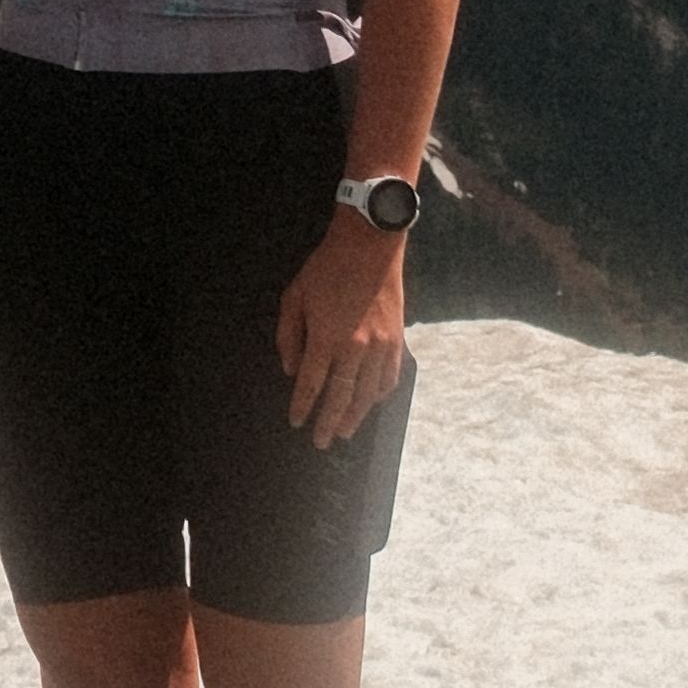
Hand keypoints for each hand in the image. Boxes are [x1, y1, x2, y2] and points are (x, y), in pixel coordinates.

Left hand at [275, 216, 409, 445]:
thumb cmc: (326, 269)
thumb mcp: (294, 296)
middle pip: (340, 396)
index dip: (303, 406)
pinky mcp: (397, 340)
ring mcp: (380, 346)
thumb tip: (293, 370)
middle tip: (321, 442)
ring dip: (355, 415)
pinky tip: (371, 402)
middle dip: (329, 422)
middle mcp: (355, 348)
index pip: (311, 384)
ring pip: (367, 393)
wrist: (369, 246)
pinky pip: (389, 377)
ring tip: (344, 431)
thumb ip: (289, 337)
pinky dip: (379, 395)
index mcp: (326, 337)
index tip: (296, 422)